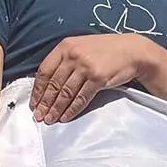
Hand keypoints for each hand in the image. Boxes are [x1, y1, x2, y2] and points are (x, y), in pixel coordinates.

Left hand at [32, 34, 157, 123]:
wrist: (132, 51)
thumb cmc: (106, 50)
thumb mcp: (81, 47)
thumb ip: (65, 60)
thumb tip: (48, 84)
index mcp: (65, 46)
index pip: (44, 71)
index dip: (38, 90)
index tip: (34, 103)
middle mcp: (73, 55)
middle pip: (53, 84)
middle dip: (44, 103)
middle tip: (39, 116)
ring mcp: (85, 67)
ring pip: (65, 93)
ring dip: (56, 109)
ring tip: (50, 120)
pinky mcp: (97, 78)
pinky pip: (80, 98)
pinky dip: (72, 110)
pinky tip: (66, 117)